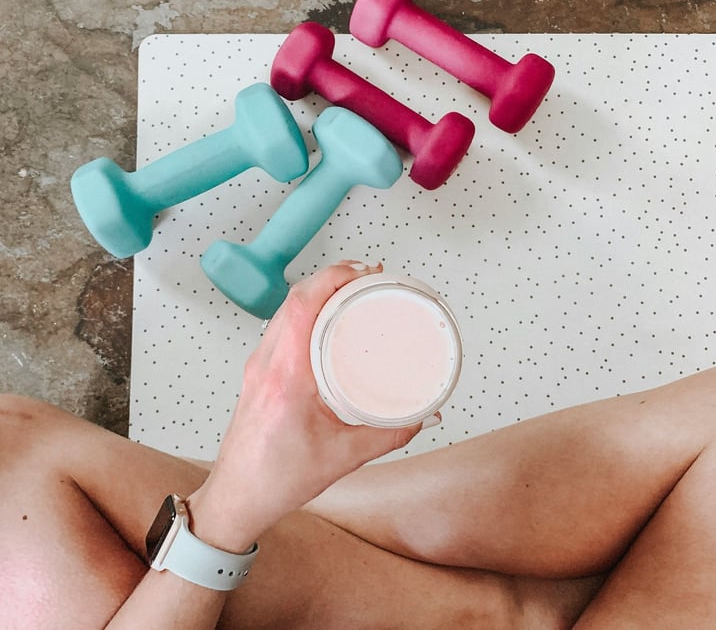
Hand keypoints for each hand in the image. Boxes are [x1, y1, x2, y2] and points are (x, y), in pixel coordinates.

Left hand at [187, 261, 423, 550]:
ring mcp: (258, 365)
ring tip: (350, 289)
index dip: (333, 278)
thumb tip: (424, 415)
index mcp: (285, 377)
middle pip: (294, 299)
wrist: (237, 497)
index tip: (363, 273)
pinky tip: (324, 317)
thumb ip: (390, 435)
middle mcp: (266, 363)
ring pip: (284, 309)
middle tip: (366, 277)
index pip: (302, 306)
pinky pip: (280, 325)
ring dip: (316, 291)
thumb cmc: (276, 480)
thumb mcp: (344, 458)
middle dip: (332, 277)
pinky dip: (304, 310)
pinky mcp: (258, 371)